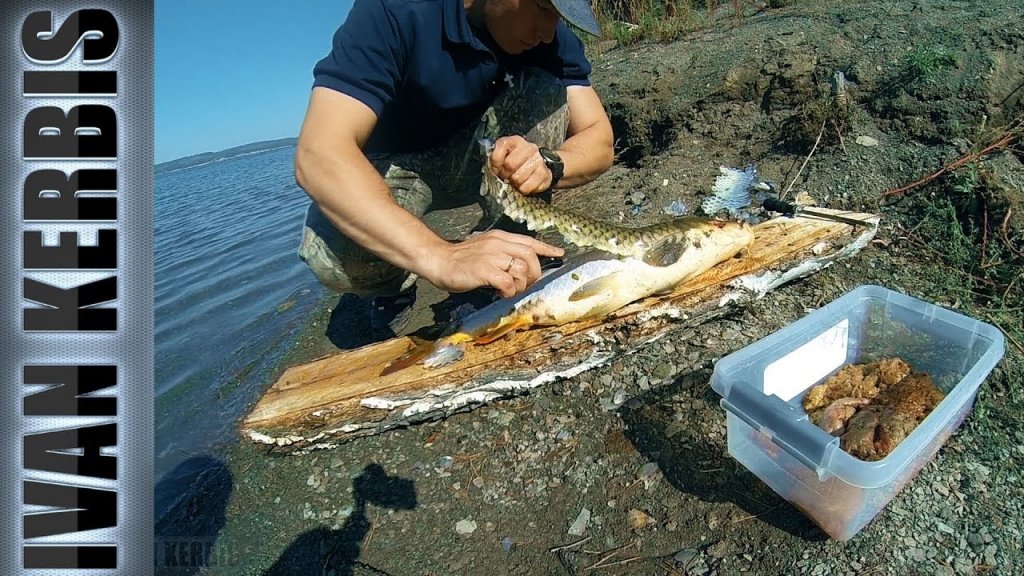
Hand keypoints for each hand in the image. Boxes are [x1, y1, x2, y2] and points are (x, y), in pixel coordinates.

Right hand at [423, 230, 563, 297]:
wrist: (438, 260)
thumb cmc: (461, 259)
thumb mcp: (485, 249)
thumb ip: (502, 253)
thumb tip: (521, 268)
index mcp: (499, 237)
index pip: (528, 241)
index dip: (546, 248)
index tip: (559, 254)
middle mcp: (498, 244)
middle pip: (530, 256)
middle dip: (535, 273)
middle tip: (527, 285)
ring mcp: (491, 256)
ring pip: (521, 270)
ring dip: (520, 285)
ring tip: (509, 290)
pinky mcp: (484, 270)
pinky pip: (507, 283)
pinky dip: (508, 292)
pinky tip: (500, 293)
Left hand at [489, 135, 551, 194]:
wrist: (541, 165)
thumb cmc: (519, 161)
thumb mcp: (505, 154)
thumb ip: (497, 158)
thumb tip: (494, 169)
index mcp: (516, 141)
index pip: (502, 146)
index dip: (495, 161)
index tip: (497, 167)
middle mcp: (529, 148)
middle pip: (510, 164)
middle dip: (505, 174)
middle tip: (506, 176)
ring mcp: (538, 161)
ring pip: (517, 178)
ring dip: (513, 183)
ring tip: (515, 180)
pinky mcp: (544, 174)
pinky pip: (526, 187)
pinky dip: (522, 189)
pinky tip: (523, 184)